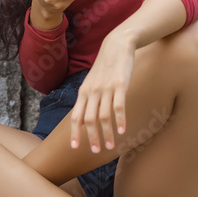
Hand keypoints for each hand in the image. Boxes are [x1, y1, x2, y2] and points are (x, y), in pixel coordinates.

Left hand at [70, 32, 135, 152]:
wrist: (116, 45)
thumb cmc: (105, 67)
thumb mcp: (91, 82)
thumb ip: (88, 98)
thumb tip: (85, 118)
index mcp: (83, 92)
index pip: (76, 116)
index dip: (75, 132)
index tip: (75, 147)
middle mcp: (92, 92)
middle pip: (89, 120)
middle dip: (91, 137)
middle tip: (95, 151)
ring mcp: (106, 89)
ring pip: (103, 116)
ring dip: (106, 134)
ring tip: (110, 147)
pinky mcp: (120, 85)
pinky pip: (119, 106)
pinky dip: (120, 120)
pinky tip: (122, 131)